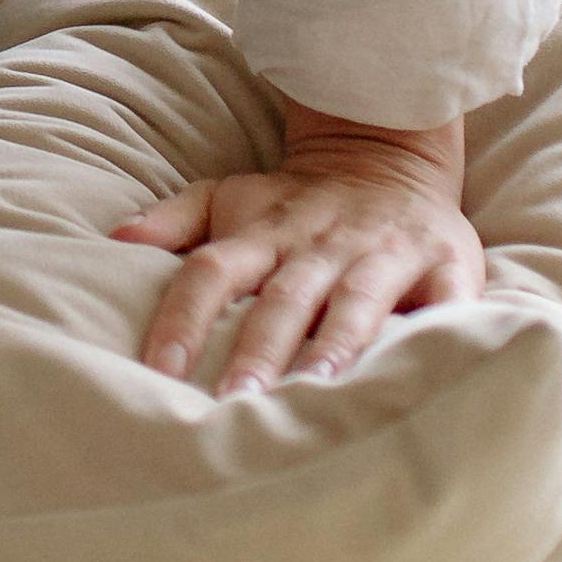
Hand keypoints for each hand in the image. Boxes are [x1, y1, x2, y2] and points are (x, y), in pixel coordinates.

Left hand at [114, 101, 481, 395]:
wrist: (390, 156)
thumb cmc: (297, 203)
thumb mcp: (230, 197)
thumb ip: (174, 220)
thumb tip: (115, 238)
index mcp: (263, 233)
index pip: (211, 271)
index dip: (183, 317)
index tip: (158, 371)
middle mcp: (321, 244)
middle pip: (282, 298)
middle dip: (259, 351)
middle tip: (234, 405)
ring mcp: (386, 253)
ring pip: (357, 300)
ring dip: (337, 345)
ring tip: (317, 393)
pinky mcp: (446, 262)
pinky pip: (446, 301)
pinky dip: (441, 330)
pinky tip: (428, 367)